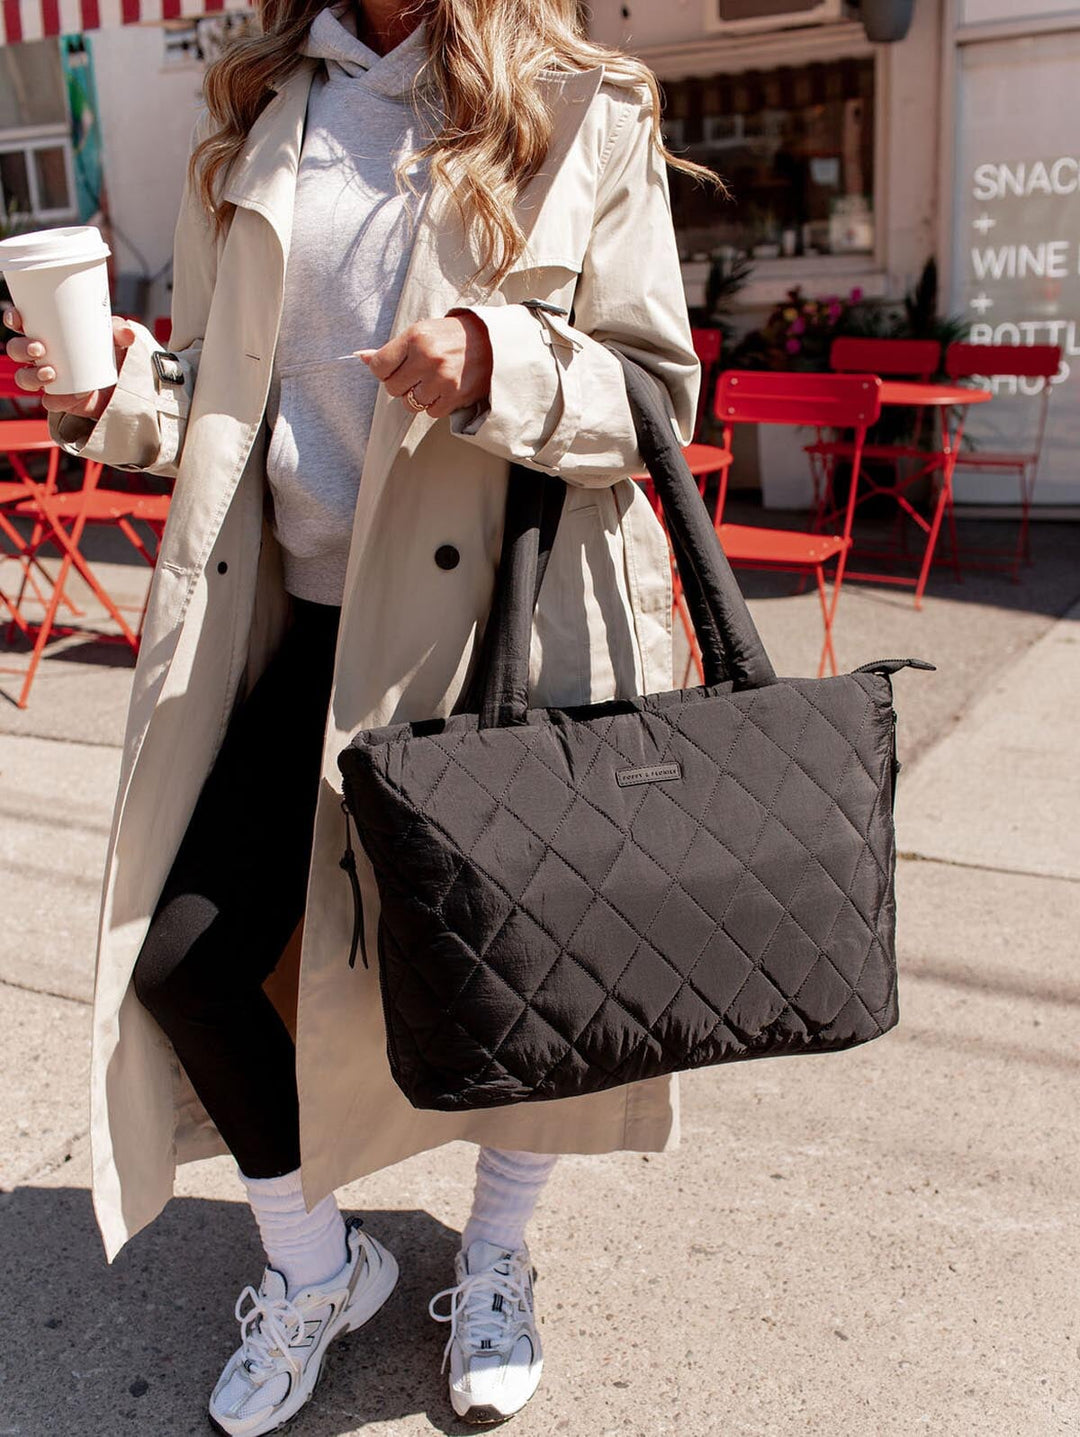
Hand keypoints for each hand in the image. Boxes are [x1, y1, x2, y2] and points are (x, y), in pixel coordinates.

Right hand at [3, 306, 136, 419]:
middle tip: (39, 349)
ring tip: (50, 373)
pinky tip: (73, 395)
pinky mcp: (59, 399)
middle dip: (21, 349)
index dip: (13, 319)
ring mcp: (47, 378)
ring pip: (24, 377)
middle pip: (16, 350)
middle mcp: (41, 355)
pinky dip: (58, 399)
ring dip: (31, 375)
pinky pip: (50, 401)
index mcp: (47, 333)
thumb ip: (120, 332)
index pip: (20, 323)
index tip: (18, 319)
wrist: (122, 384)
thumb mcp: (116, 338)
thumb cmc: (111, 352)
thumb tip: (126, 333)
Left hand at [359, 313, 492, 419]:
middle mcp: (427, 358)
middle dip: (401, 384)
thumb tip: (361, 357)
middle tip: (416, 374)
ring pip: (410, 404)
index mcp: (415, 338)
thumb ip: (391, 349)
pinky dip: (435, 405)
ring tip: (431, 382)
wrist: (490, 342)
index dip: (383, 371)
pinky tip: (444, 389)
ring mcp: (442, 379)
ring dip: (418, 397)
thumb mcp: (420, 333)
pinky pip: (430, 412)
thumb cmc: (450, 336)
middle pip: (392, 388)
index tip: (394, 368)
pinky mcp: (455, 396)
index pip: (378, 367)